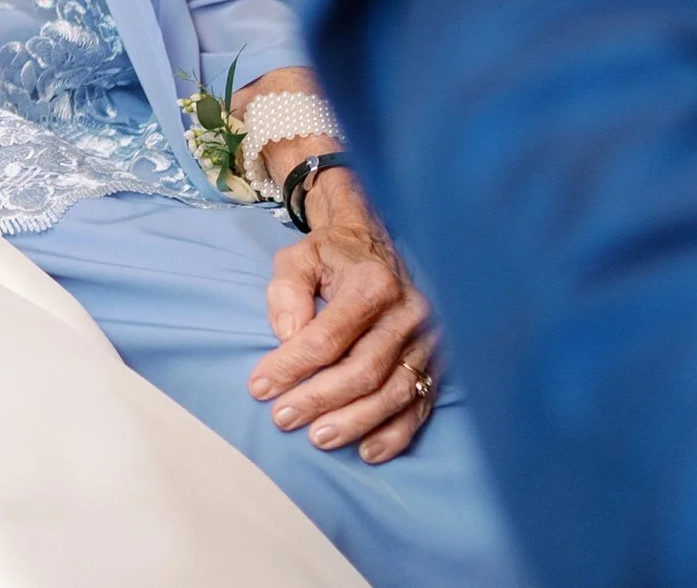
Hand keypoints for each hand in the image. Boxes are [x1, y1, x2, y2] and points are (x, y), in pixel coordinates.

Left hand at [248, 176, 437, 463]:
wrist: (377, 247)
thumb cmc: (333, 257)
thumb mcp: (299, 258)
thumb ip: (287, 291)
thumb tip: (288, 336)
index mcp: (373, 283)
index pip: (328, 335)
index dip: (292, 366)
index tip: (259, 387)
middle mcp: (408, 313)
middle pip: (363, 370)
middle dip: (319, 400)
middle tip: (282, 418)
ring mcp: (427, 341)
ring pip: (394, 393)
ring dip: (354, 422)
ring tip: (317, 438)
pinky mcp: (437, 362)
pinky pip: (420, 405)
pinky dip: (395, 433)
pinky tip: (367, 450)